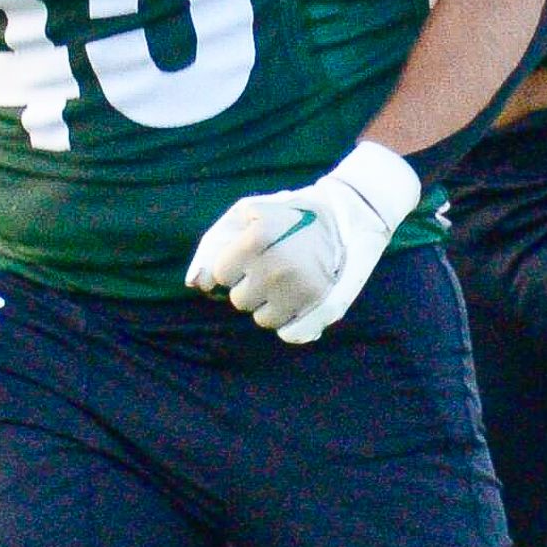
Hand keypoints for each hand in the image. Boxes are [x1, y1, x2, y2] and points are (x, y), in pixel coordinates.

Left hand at [184, 143, 419, 343]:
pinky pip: (290, 334)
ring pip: (262, 320)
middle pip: (239, 301)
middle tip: (274, 264)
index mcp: (257, 239)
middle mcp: (277, 267)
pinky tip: (297, 301)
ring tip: (289, 279)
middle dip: (250, 285)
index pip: (221, 275)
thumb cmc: (289, 213)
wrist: (350, 213)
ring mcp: (301, 288)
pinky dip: (290, 322)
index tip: (253, 252)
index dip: (234, 265)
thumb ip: (213, 245)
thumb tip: (197, 285)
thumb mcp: (247, 213)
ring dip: (270, 304)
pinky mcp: (323, 304)